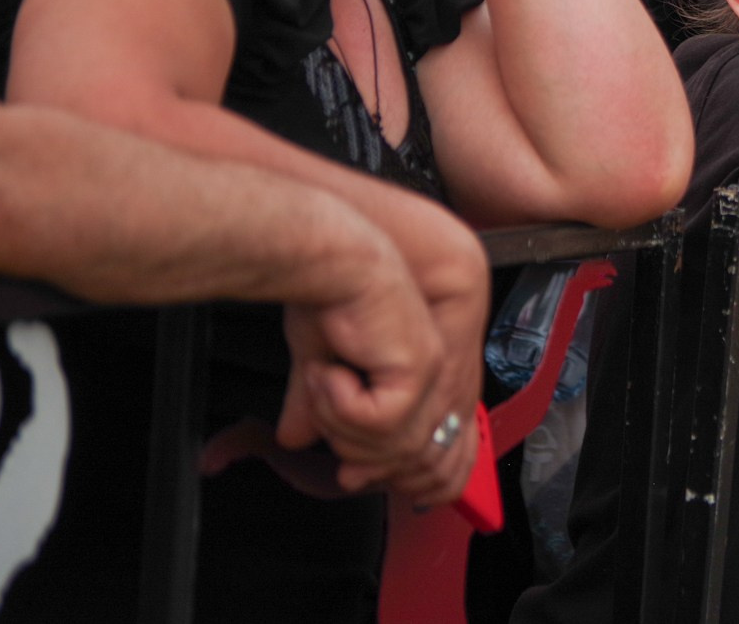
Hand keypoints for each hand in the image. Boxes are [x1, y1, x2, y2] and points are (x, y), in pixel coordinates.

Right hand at [275, 247, 475, 502]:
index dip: (398, 477)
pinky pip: (382, 423)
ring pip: (392, 448)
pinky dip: (344, 406)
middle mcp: (436, 383)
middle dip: (355, 451)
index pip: (442, 461)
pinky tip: (333, 371)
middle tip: (322, 411)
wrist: (334, 261)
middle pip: (410, 466)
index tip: (353, 477)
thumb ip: (318, 407)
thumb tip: (296, 438)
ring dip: (342, 422)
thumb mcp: (320, 363)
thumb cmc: (330, 298)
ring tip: (323, 379)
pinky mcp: (420, 368)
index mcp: (422, 383)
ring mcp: (432, 376)